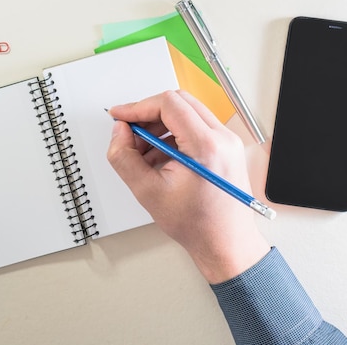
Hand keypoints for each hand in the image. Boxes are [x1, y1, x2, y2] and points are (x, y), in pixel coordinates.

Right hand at [107, 90, 269, 283]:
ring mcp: (227, 142)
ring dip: (159, 126)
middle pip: (179, 103)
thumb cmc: (197, 224)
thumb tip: (119, 132)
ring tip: (142, 152)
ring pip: (187, 113)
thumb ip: (124, 157)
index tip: (120, 116)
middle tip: (129, 132)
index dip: (138, 107)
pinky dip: (172, 136)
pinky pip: (195, 128)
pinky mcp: (226, 148)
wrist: (225, 243)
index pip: (169, 104)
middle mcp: (222, 138)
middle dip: (148, 114)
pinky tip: (158, 158)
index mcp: (206, 146)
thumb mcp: (148, 191)